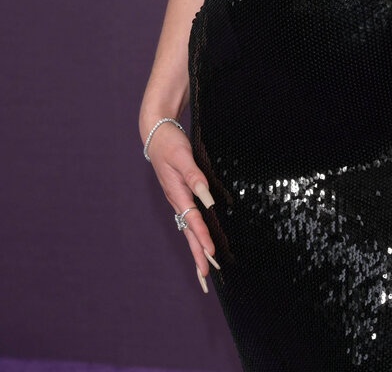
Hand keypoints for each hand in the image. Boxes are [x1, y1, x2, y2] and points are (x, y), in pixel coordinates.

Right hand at [144, 121, 219, 290]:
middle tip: (206, 278)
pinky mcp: (180, 194)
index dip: (202, 237)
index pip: (192, 220)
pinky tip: (199, 241)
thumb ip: (195, 176)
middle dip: (197, 255)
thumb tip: (207, 199)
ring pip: (188, 229)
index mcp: (177, 193)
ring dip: (196, 249)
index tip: (211, 254)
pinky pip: (189, 219)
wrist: (157, 134)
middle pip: (188, 233)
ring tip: (204, 270)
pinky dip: (195, 234)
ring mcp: (178, 199)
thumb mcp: (182, 157)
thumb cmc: (170, 143)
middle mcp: (177, 200)